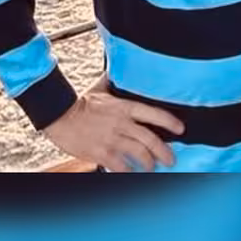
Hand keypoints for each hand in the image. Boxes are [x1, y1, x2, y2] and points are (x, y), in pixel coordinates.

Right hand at [44, 82, 183, 170]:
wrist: (59, 115)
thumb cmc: (79, 102)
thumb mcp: (100, 89)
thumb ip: (113, 82)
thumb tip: (118, 67)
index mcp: (124, 107)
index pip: (154, 113)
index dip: (170, 122)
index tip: (180, 129)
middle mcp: (122, 124)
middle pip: (151, 140)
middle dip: (165, 152)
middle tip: (171, 159)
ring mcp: (112, 139)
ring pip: (140, 154)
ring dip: (149, 164)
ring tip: (151, 168)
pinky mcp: (102, 153)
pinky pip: (121, 167)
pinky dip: (129, 172)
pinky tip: (132, 173)